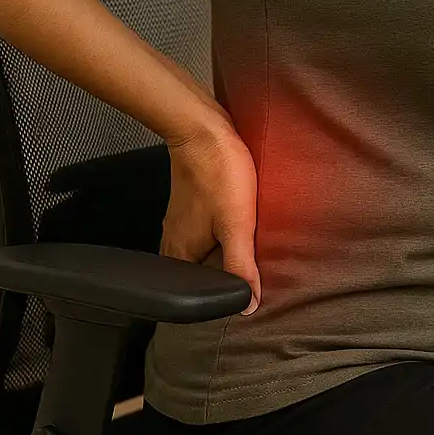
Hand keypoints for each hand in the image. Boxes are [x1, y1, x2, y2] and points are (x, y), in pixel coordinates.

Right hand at [161, 117, 260, 313]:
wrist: (201, 128)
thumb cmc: (217, 173)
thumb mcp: (236, 224)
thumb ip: (241, 266)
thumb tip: (249, 306)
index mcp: (181, 254)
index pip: (202, 291)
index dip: (227, 293)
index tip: (250, 292)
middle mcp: (175, 242)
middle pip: (204, 270)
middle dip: (230, 271)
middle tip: (258, 270)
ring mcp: (181, 221)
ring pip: (207, 248)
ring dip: (229, 248)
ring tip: (254, 248)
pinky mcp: (192, 203)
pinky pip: (208, 227)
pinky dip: (225, 230)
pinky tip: (242, 223)